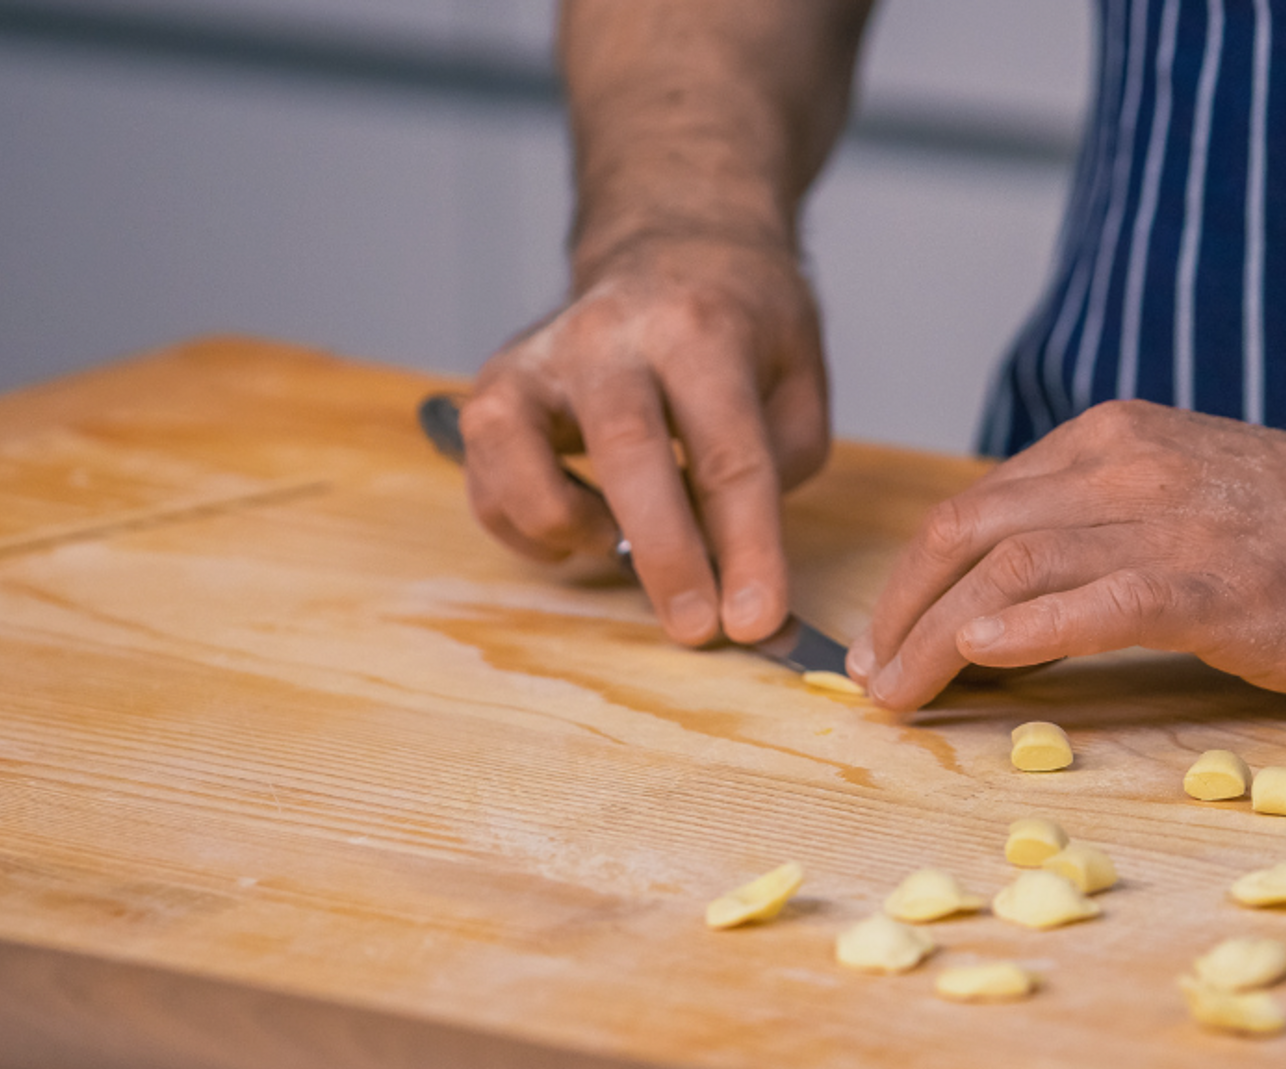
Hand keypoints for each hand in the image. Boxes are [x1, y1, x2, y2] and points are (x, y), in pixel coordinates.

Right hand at [459, 233, 828, 645]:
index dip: (747, 546)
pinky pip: (490, 484)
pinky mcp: (494, 390)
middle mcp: (609, 337)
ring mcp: (538, 360)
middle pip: (629, 455)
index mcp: (700, 329)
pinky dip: (531, 528)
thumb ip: (778, 462)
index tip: (759, 620)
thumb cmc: (739, 321)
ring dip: (574, 532)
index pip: (728, 453)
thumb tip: (736, 562)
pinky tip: (585, 521)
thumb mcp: (796, 375)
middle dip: (666, 557)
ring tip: (619, 544)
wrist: (671, 245)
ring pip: (521, 463)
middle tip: (696, 630)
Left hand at [847, 400, 1285, 709]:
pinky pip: (1101, 598)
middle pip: (970, 527)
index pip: (980, 503)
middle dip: (900, 606)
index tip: (884, 638)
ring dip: (936, 632)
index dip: (914, 576)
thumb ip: (1105, 523)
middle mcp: (1132, 466)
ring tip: (898, 692)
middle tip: (867, 676)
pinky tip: (980, 657)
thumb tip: (1011, 593)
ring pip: (1013, 562)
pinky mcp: (1223, 583)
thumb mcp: (1193, 496)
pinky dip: (1028, 627)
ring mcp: (1177, 520)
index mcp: (1117, 440)